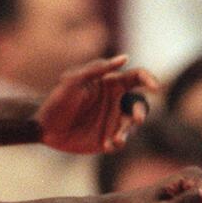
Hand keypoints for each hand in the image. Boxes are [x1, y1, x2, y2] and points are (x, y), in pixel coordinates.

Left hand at [35, 56, 159, 154]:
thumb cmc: (58, 100)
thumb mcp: (73, 80)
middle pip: (139, 104)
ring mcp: (113, 122)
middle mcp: (116, 102)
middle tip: (136, 119)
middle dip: (140, 112)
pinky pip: (121, 142)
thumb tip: (125, 58)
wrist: (46, 129)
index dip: (149, 79)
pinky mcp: (109, 140)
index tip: (155, 87)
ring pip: (132, 126)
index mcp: (111, 84)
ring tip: (115, 139)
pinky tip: (104, 144)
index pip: (136, 77)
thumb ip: (98, 69)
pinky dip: (116, 144)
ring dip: (127, 132)